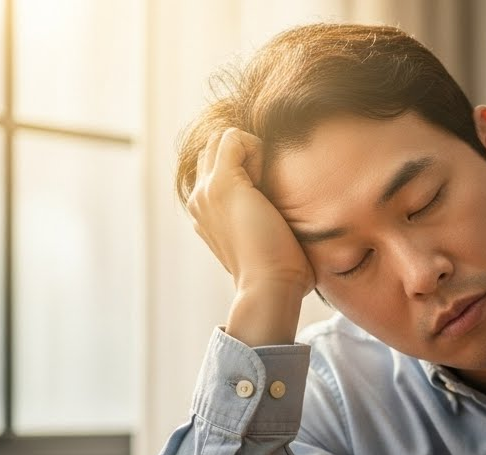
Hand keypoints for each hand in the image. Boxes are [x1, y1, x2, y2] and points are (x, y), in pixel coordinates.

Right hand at [187, 128, 313, 345]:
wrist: (270, 286)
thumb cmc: (279, 272)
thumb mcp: (266, 240)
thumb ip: (264, 222)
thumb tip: (287, 217)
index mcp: (207, 213)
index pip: (215, 168)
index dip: (246, 167)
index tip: (270, 193)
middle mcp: (198, 200)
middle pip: (214, 149)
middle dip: (246, 155)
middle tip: (271, 184)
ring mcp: (206, 191)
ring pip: (221, 141)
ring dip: (251, 150)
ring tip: (269, 181)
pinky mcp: (223, 184)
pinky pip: (232, 138)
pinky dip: (256, 145)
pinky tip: (270, 173)